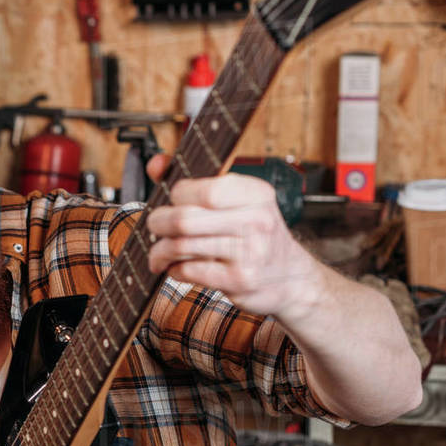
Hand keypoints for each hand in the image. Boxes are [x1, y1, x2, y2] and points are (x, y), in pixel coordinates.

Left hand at [143, 154, 322, 319]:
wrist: (290, 278)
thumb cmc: (254, 236)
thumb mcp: (237, 202)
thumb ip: (195, 182)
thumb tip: (155, 164)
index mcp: (256, 193)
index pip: (203, 189)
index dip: (177, 195)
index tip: (172, 201)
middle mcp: (257, 220)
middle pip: (184, 219)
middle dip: (157, 223)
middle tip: (155, 228)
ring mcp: (250, 253)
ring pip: (180, 246)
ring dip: (160, 251)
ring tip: (160, 253)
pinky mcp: (239, 280)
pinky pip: (188, 271)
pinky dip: (173, 270)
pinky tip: (177, 267)